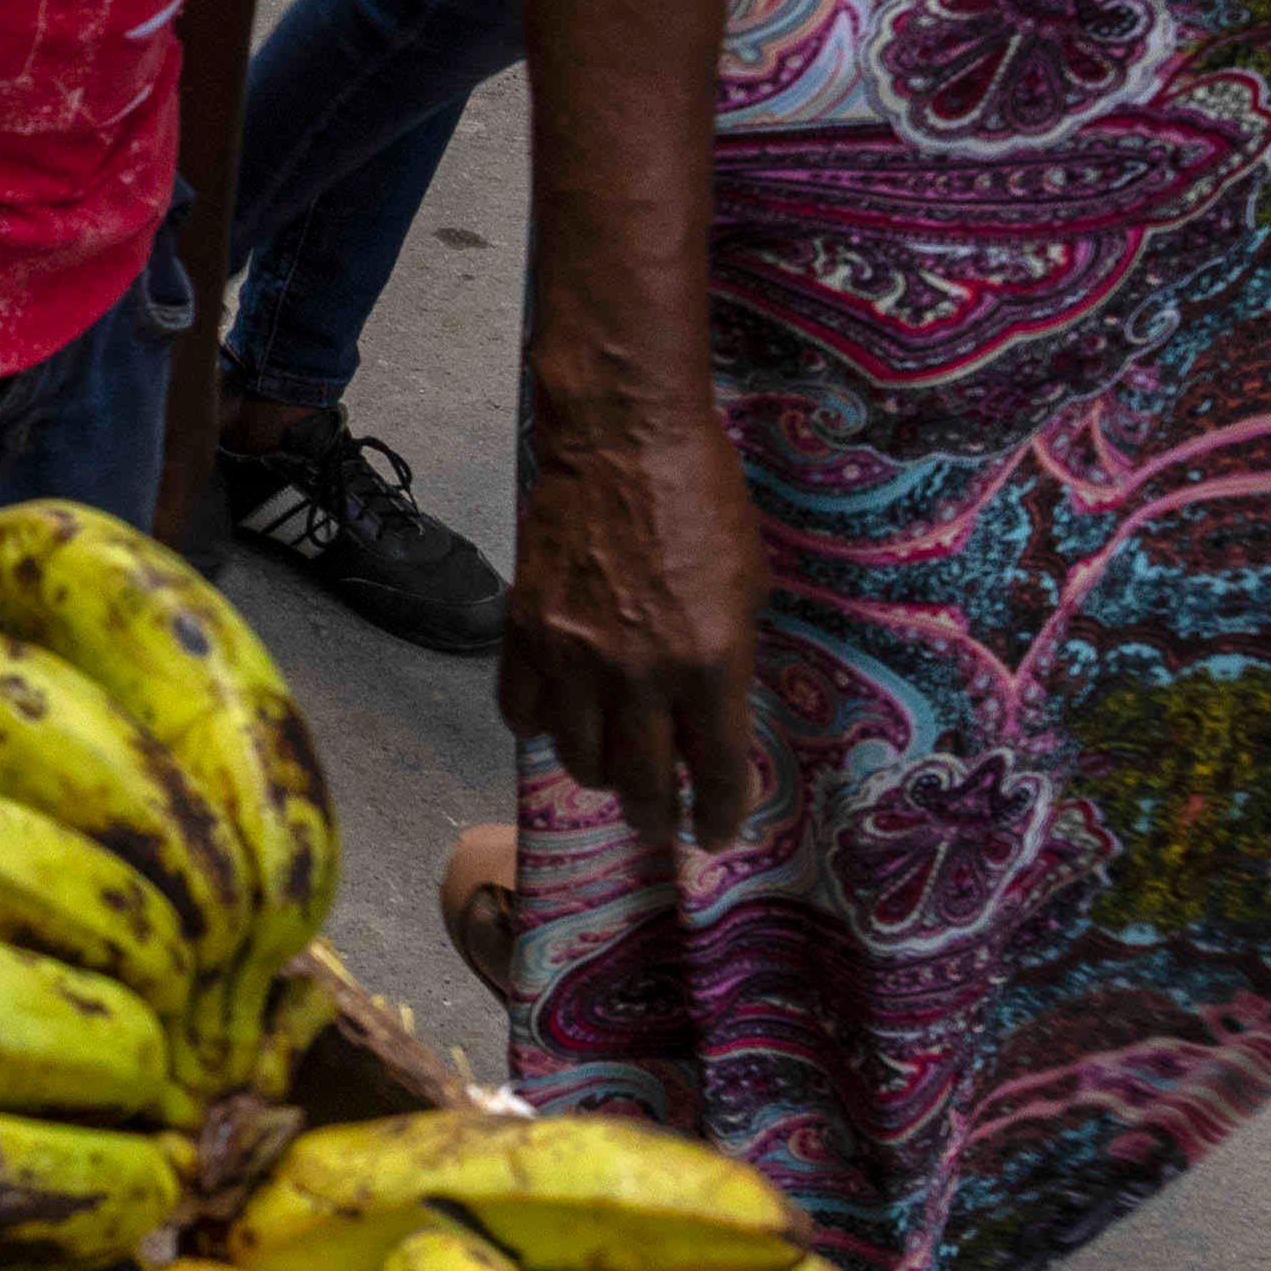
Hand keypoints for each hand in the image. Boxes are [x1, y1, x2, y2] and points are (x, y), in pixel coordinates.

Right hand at [500, 372, 769, 843]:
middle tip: (661, 820)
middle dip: (656, 814)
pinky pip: (522, 711)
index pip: (718, 771)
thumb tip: (712, 716)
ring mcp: (574, 655)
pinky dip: (541, 727)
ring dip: (600, 773)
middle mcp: (640, 672)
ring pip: (578, 757)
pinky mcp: (525, 630)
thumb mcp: (747, 585)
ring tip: (612, 768)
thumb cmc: (704, 500)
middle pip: (642, 783)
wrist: (623, 438)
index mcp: (710, 662)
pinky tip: (559, 719)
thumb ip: (729, 659)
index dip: (720, 814)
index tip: (716, 832)